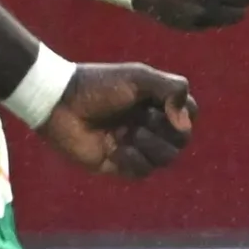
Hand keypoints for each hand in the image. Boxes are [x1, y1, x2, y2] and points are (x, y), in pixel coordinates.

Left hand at [38, 62, 195, 178]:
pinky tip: (116, 148)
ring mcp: (133, 145)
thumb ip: (172, 89)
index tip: (164, 104)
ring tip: (128, 132)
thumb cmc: (97, 86)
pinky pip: (142, 172)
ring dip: (152, 145)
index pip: (189, 114)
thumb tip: (185, 122)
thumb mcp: (139, 77)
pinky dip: (134, 160)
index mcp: (153, 103)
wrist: (59, 102)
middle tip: (142, 117)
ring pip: (166, 158)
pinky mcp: (117, 163)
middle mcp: (147, 125)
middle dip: (166, 130)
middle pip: (182, 139)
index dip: (183, 113)